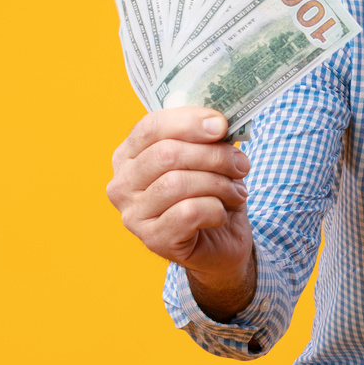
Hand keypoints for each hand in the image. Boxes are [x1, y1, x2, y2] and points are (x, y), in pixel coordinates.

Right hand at [106, 107, 253, 289]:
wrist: (221, 242)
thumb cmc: (211, 193)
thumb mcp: (210, 158)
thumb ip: (207, 137)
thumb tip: (218, 122)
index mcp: (129, 155)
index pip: (151, 127)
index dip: (189, 122)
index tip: (222, 125)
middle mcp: (122, 184)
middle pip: (167, 154)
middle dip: (214, 156)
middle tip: (241, 164)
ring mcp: (133, 215)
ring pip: (178, 183)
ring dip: (219, 184)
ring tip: (236, 192)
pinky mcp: (153, 239)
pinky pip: (189, 212)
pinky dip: (216, 209)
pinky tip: (222, 214)